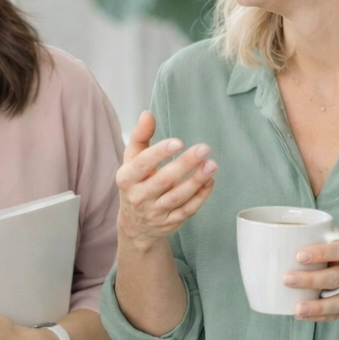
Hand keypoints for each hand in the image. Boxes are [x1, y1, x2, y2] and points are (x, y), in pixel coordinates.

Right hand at [115, 111, 216, 249]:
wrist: (135, 225)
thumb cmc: (135, 184)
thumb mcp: (131, 160)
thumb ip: (140, 136)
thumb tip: (147, 114)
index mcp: (127, 178)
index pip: (143, 164)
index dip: (160, 152)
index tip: (178, 142)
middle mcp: (139, 197)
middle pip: (164, 180)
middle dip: (185, 164)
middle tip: (204, 148)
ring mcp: (155, 212)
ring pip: (178, 197)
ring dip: (196, 181)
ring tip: (211, 164)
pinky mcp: (170, 223)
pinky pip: (188, 210)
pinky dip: (200, 196)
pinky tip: (210, 181)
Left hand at [285, 242, 338, 323]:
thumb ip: (321, 238)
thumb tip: (287, 231)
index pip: (338, 250)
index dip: (320, 253)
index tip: (299, 256)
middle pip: (335, 277)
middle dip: (311, 279)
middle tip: (286, 279)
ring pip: (338, 301)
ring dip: (317, 306)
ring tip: (298, 308)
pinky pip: (335, 315)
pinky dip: (318, 317)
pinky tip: (301, 315)